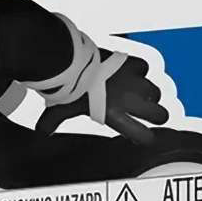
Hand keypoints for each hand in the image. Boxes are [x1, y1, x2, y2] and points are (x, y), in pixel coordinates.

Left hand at [38, 55, 168, 142]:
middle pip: (160, 114)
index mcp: (115, 115)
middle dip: (158, 116)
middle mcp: (129, 100)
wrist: (74, 61)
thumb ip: (53, 122)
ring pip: (154, 91)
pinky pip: (144, 68)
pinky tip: (132, 72)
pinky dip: (140, 70)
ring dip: (149, 94)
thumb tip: (42, 132)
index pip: (142, 135)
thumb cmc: (70, 87)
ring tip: (139, 93)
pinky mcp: (131, 62)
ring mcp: (133, 80)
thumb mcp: (62, 109)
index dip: (146, 139)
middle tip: (151, 115)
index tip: (143, 137)